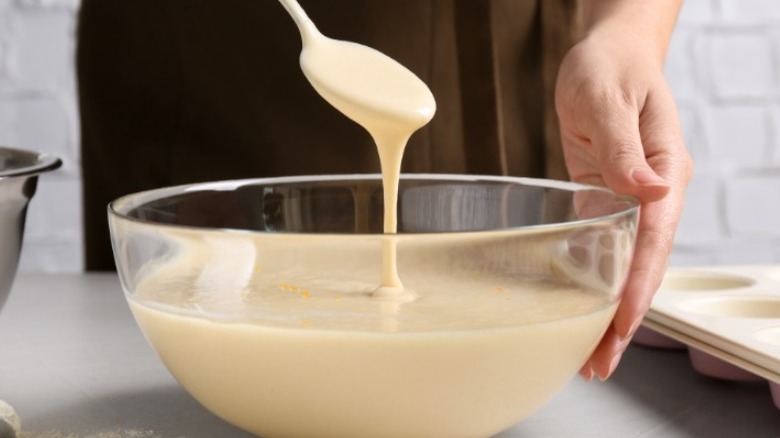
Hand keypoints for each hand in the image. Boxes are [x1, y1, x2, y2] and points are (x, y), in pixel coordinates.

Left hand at [555, 27, 691, 380]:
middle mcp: (652, 193)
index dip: (637, 287)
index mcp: (666, 171)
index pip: (654, 240)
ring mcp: (630, 198)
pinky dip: (594, 281)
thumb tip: (653, 190)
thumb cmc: (611, 67)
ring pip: (624, 265)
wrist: (608, 53)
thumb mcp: (610, 99)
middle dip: (623, 317)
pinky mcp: (605, 196)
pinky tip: (578, 308)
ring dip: (608, 309)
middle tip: (598, 363)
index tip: (621, 325)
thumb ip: (626, 147)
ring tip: (588, 354)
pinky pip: (604, 246)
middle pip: (643, 266)